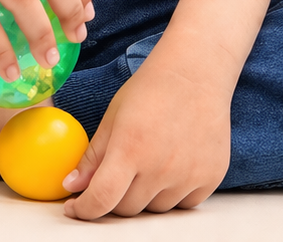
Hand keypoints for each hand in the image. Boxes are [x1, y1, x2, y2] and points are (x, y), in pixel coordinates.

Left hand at [61, 55, 231, 217]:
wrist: (195, 73)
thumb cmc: (151, 89)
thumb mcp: (113, 116)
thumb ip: (93, 156)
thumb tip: (72, 186)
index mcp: (131, 148)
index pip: (102, 199)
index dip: (84, 210)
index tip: (75, 208)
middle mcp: (160, 168)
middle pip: (127, 208)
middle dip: (114, 196)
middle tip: (116, 174)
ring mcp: (188, 176)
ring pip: (155, 209)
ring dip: (144, 195)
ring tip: (149, 160)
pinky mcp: (210, 178)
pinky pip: (183, 204)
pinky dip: (172, 193)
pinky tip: (171, 164)